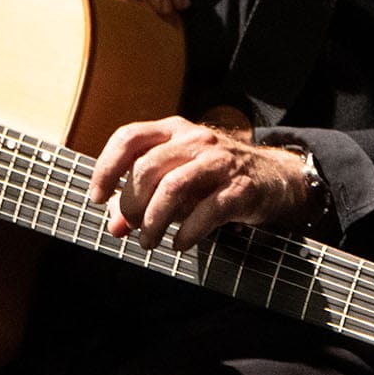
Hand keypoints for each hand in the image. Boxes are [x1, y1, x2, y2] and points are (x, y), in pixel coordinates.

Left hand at [86, 117, 316, 249]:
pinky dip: (187, 233)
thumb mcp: (179, 177)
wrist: (277, 178)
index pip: (129, 137)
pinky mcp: (241, 187)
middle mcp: (196, 139)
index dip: (106, 167)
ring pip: (173, 187)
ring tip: (150, 242)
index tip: (96, 197)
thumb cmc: (218, 177)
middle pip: (148, 166)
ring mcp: (220, 161)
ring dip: (154, 221)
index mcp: (175, 130)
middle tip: (129, 228)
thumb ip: (145, 197)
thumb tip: (115, 225)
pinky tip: (180, 244)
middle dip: (131, 203)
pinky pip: (207, 211)